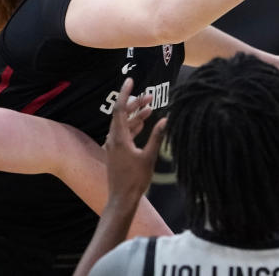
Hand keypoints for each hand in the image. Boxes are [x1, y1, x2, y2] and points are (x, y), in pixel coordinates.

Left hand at [104, 77, 166, 200]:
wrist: (122, 198)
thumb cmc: (136, 179)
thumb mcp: (149, 157)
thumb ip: (156, 137)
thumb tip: (165, 119)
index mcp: (119, 138)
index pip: (120, 109)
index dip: (125, 93)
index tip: (130, 81)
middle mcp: (113, 139)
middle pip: (122, 114)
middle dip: (135, 103)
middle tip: (150, 95)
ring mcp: (113, 145)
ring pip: (123, 124)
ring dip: (136, 115)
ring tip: (150, 107)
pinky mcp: (116, 152)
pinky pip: (123, 132)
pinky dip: (133, 125)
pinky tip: (143, 123)